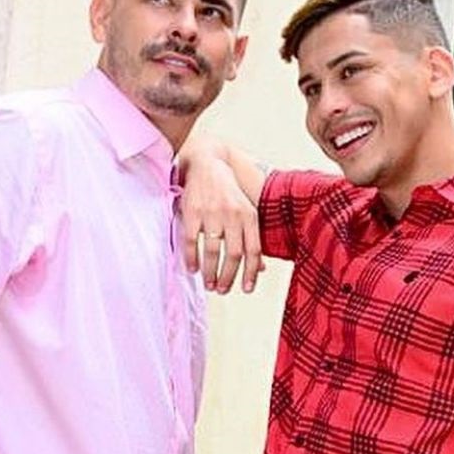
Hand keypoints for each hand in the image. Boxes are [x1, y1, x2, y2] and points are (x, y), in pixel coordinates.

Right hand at [179, 148, 262, 294]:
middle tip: (223, 290)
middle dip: (228, 277)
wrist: (207, 163)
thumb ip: (252, 238)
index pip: (253, 250)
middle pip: (233, 255)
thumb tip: (261, 267)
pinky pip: (191, 242)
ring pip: (212, 252)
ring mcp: (211, 213)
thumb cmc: (228, 192)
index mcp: (249, 216)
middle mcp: (232, 215)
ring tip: (209, 284)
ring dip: (210, 273)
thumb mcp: (246, 212)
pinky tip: (193, 269)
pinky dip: (192, 259)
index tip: (246, 289)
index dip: (251, 273)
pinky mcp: (192, 212)